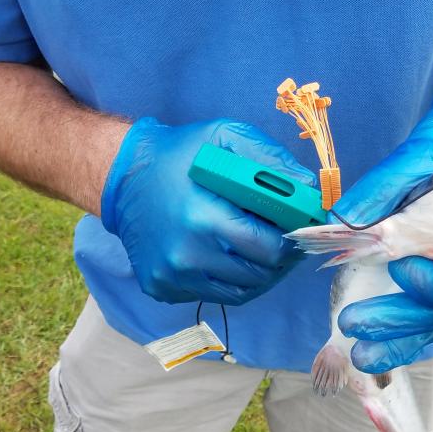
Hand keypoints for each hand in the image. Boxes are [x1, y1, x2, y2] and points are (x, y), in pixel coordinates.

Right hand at [101, 118, 315, 304]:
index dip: (294, 239)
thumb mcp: (224, 137)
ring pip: (241, 291)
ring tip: (262, 249)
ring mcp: (172, 277)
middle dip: (281, 258)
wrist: (121, 177)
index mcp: (202, 218)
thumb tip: (311, 189)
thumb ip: (269, 160)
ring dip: (260, 272)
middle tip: (286, 240)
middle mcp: (186, 256)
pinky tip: (229, 256)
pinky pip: (213, 294)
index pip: (270, 248)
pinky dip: (230, 279)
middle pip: (260, 274)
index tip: (300, 227)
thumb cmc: (179, 154)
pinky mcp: (162, 287)